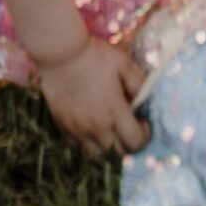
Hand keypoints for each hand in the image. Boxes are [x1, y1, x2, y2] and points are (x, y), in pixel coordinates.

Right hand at [37, 36, 148, 156]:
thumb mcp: (124, 64)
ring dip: (107, 144)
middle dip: (128, 142)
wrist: (61, 53)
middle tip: (128, 126)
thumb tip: (144, 101)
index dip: (144, 136)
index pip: (135, 142)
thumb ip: (138, 84)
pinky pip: (77, 144)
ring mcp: (78, 129)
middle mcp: (97, 126)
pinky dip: (87, 140)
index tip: (143, 122)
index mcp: (114, 112)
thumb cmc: (95, 56)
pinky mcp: (63, 126)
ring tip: (108, 127)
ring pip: (97, 152)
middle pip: (117, 152)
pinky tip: (89, 124)